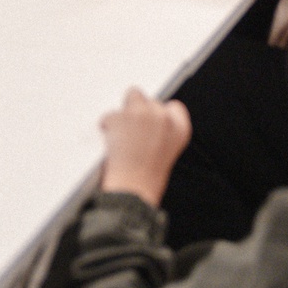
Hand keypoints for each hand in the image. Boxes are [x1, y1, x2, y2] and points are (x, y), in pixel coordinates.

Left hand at [99, 88, 192, 204]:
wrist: (133, 190)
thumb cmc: (147, 178)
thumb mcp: (165, 152)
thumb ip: (161, 131)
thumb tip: (147, 117)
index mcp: (180, 129)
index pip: (174, 107)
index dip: (159, 113)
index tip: (151, 122)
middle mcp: (164, 118)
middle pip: (149, 100)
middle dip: (139, 112)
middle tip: (132, 134)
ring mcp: (142, 114)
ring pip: (131, 96)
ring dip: (124, 112)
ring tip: (121, 135)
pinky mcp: (122, 115)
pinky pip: (110, 114)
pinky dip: (106, 125)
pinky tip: (110, 142)